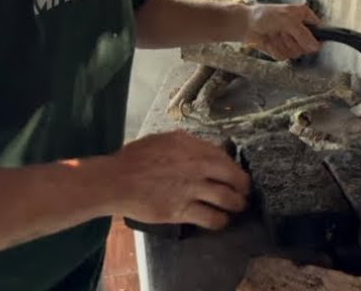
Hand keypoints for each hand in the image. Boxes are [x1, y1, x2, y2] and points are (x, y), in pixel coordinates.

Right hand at [106, 131, 250, 229]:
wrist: (116, 180)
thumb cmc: (134, 159)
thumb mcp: (162, 141)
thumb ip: (184, 145)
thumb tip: (202, 149)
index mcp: (191, 145)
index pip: (224, 156)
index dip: (233, 167)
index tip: (235, 174)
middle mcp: (196, 165)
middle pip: (234, 176)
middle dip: (243, 186)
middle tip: (244, 192)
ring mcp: (191, 189)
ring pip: (228, 198)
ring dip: (236, 204)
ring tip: (237, 207)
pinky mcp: (183, 210)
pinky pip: (212, 217)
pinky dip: (220, 220)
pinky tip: (220, 221)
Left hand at [244, 3, 322, 60]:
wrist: (246, 24)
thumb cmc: (264, 15)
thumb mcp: (287, 20)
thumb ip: (303, 33)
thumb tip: (316, 46)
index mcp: (303, 16)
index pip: (319, 30)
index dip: (316, 38)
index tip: (309, 41)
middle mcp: (299, 29)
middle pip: (308, 46)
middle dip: (293, 41)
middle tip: (283, 32)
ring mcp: (290, 40)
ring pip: (295, 53)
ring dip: (283, 45)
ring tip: (274, 34)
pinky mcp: (281, 49)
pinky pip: (284, 56)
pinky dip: (275, 50)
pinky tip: (269, 41)